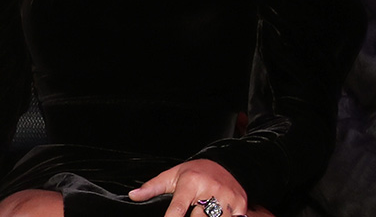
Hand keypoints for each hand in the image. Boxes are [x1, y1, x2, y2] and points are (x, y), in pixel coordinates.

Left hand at [128, 159, 246, 216]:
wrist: (225, 164)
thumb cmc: (194, 172)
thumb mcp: (172, 176)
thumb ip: (152, 187)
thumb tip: (134, 196)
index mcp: (191, 182)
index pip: (179, 208)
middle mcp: (210, 189)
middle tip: (192, 210)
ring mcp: (227, 197)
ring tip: (202, 211)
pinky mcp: (241, 205)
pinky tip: (216, 214)